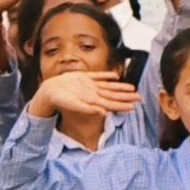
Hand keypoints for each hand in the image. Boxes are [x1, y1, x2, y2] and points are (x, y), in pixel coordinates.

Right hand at [26, 69, 141, 118]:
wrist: (49, 92)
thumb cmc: (60, 101)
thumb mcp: (75, 105)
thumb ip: (89, 109)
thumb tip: (104, 113)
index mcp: (93, 101)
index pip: (112, 104)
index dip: (123, 105)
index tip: (134, 106)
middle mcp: (93, 94)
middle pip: (113, 96)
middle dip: (126, 97)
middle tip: (140, 98)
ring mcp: (89, 86)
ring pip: (109, 87)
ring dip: (120, 88)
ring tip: (132, 89)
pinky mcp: (83, 78)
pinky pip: (98, 76)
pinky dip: (107, 76)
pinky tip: (115, 76)